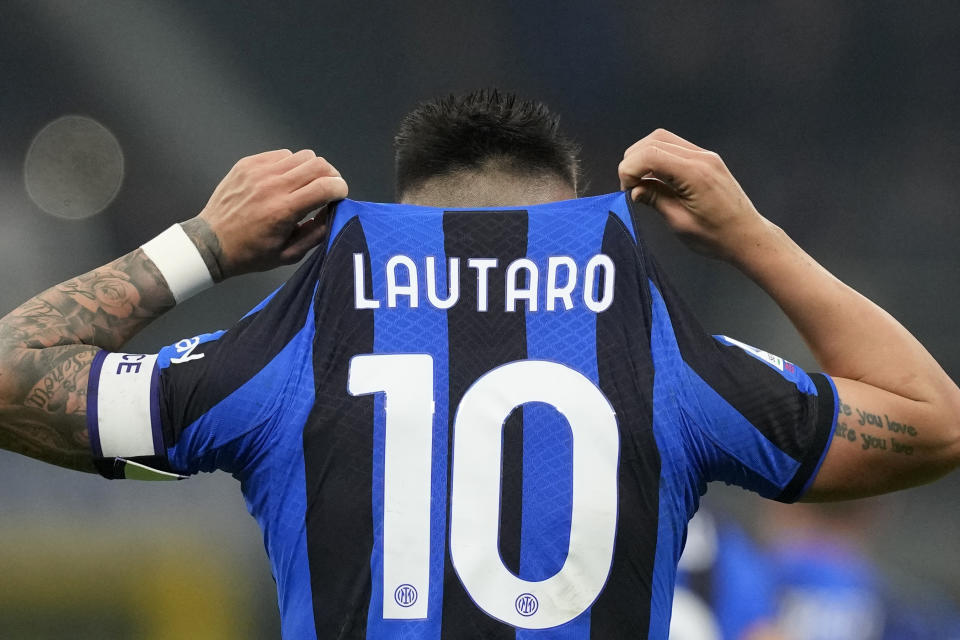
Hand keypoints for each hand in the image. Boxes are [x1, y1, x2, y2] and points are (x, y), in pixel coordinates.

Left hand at [190, 149, 348, 278]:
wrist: (211, 242)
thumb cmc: (251, 253)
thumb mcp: (289, 254)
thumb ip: (316, 233)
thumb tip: (333, 212)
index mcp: (284, 210)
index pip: (326, 186)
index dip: (341, 189)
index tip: (340, 197)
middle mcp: (273, 185)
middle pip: (318, 164)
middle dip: (331, 176)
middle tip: (327, 189)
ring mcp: (259, 171)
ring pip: (302, 156)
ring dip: (311, 169)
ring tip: (305, 185)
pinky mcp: (248, 164)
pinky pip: (281, 155)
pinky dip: (290, 165)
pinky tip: (284, 181)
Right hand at [618, 129, 769, 260]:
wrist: (747, 236)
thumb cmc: (717, 236)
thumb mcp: (680, 222)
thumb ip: (655, 200)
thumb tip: (633, 190)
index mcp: (695, 174)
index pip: (650, 154)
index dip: (629, 169)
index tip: (627, 191)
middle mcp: (701, 158)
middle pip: (654, 141)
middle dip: (634, 161)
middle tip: (631, 187)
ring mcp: (705, 156)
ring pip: (662, 140)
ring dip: (644, 157)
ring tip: (641, 183)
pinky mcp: (706, 159)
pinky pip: (674, 148)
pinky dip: (658, 158)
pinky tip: (655, 179)